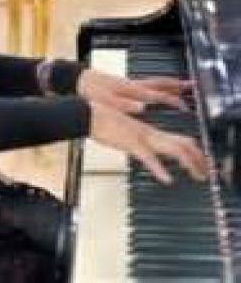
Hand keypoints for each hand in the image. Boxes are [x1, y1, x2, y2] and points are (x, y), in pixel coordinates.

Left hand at [77, 69, 190, 113]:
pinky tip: (155, 94)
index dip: (172, 100)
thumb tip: (142, 108)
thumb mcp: (105, 100)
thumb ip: (124, 104)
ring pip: (153, 82)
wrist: (75, 80)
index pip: (157, 94)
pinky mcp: (122, 86)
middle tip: (191, 86)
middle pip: (159, 83)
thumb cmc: (88, 90)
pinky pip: (145, 85)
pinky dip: (155, 87)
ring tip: (180, 87)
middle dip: (176, 85)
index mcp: (130, 89)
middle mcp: (132, 85)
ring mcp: (127, 84)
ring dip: (168, 84)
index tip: (185, 106)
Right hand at [89, 101, 208, 183]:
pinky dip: (159, 168)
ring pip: (172, 148)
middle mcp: (148, 132)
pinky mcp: (130, 143)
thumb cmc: (100, 119)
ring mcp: (140, 137)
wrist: (87, 113)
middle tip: (204, 173)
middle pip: (181, 144)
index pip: (176, 138)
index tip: (199, 160)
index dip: (192, 150)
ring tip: (196, 175)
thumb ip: (133, 136)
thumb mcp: (121, 129)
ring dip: (187, 162)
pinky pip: (148, 157)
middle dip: (196, 159)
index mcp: (146, 130)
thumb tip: (139, 145)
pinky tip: (166, 178)